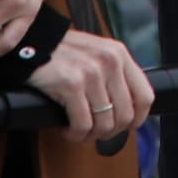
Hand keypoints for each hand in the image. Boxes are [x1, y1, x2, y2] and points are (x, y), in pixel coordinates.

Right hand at [28, 31, 154, 145]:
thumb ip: (114, 74)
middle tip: (95, 131)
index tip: (126, 126)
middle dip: (110, 131)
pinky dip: (75, 134)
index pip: (145, 96)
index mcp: (119, 54)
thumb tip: (127, 109)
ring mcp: (92, 73)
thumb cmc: (62, 52)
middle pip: (126, 115)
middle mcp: (110, 62)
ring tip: (79, 130)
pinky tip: (67, 129)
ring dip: (90, 135)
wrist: (32, 42)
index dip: (138, 118)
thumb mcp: (97, 53)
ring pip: (104, 124)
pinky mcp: (72, 85)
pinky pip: (82, 125)